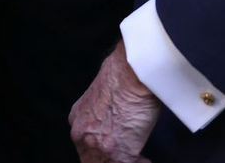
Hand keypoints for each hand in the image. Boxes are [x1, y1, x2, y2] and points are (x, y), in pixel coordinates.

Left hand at [70, 41, 159, 161]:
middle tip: (130, 158)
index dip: (103, 151)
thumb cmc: (123, 73)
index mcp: (78, 119)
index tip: (115, 150)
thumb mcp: (102, 94)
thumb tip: (112, 119)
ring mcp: (98, 145)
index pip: (88, 146)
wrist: (133, 70)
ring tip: (140, 159)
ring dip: (128, 161)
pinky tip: (146, 159)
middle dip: (113, 160)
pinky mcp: (117, 154)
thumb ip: (100, 114)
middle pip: (94, 161)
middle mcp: (82, 134)